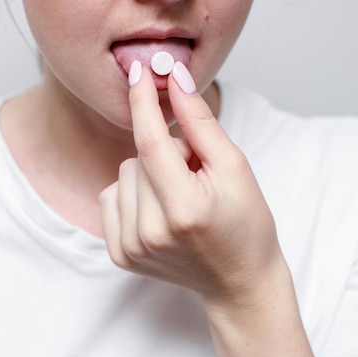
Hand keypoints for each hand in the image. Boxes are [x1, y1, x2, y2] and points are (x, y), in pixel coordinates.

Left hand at [99, 62, 286, 308]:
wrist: (239, 282)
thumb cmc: (246, 224)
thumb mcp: (235, 167)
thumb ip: (200, 123)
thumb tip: (175, 80)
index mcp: (185, 209)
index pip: (150, 141)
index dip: (143, 102)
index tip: (139, 73)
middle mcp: (152, 232)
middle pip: (137, 157)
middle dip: (166, 153)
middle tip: (196, 175)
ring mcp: (132, 248)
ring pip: (123, 175)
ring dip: (149, 174)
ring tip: (180, 196)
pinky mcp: (120, 256)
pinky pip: (111, 198)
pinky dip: (134, 194)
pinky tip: (159, 211)